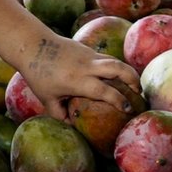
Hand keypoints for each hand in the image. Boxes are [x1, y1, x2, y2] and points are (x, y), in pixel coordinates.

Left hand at [16, 35, 140, 122]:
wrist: (32, 44)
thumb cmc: (38, 73)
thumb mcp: (47, 98)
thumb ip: (60, 114)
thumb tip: (73, 127)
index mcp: (78, 81)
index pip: (105, 91)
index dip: (119, 100)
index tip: (128, 109)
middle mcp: (87, 66)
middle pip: (118, 68)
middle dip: (133, 80)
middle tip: (139, 93)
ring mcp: (88, 55)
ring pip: (115, 60)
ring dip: (127, 72)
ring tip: (134, 85)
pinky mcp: (87, 49)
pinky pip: (106, 58)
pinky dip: (114, 67)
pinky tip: (116, 77)